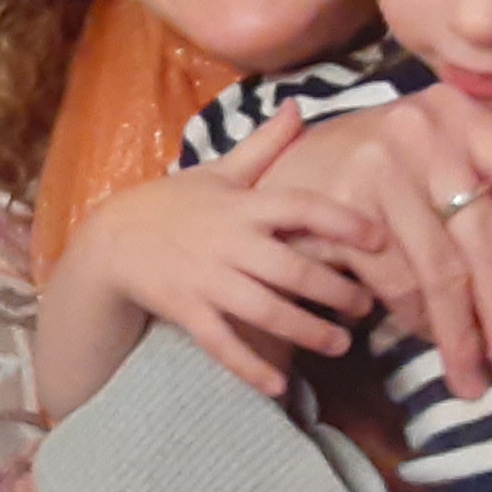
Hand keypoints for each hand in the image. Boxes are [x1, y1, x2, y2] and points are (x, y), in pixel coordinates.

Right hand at [52, 107, 385, 398]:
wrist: (113, 239)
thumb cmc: (175, 203)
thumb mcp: (219, 171)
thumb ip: (264, 145)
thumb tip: (298, 104)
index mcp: (242, 205)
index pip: (300, 207)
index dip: (342, 221)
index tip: (378, 238)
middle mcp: (228, 242)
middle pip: (291, 269)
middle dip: (335, 290)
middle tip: (368, 307)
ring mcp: (206, 280)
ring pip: (265, 311)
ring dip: (306, 331)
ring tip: (340, 344)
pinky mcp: (187, 311)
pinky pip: (223, 344)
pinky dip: (250, 367)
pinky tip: (280, 387)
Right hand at [255, 86, 491, 397]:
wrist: (293, 162)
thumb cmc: (390, 168)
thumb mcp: (447, 160)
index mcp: (467, 114)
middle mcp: (424, 131)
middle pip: (484, 235)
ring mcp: (377, 165)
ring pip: (437, 268)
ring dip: (460, 334)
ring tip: (474, 378)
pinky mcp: (338, 204)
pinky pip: (392, 278)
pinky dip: (414, 318)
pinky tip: (429, 339)